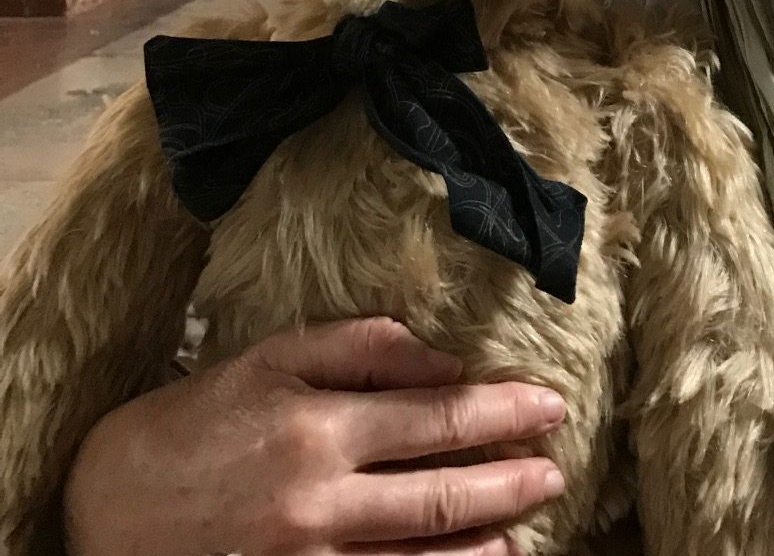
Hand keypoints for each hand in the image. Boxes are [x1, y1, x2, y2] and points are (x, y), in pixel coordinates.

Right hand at [62, 316, 566, 555]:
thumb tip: (440, 354)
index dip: (500, 411)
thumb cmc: (197, 420)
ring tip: (529, 519)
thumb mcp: (272, 357)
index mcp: (318, 424)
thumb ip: (361, 349)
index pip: (436, 416)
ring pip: (421, 555)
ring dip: (486, 538)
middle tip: (556, 465)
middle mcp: (319, 498)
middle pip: (440, 491)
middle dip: (509, 477)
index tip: (547, 404)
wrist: (106, 505)